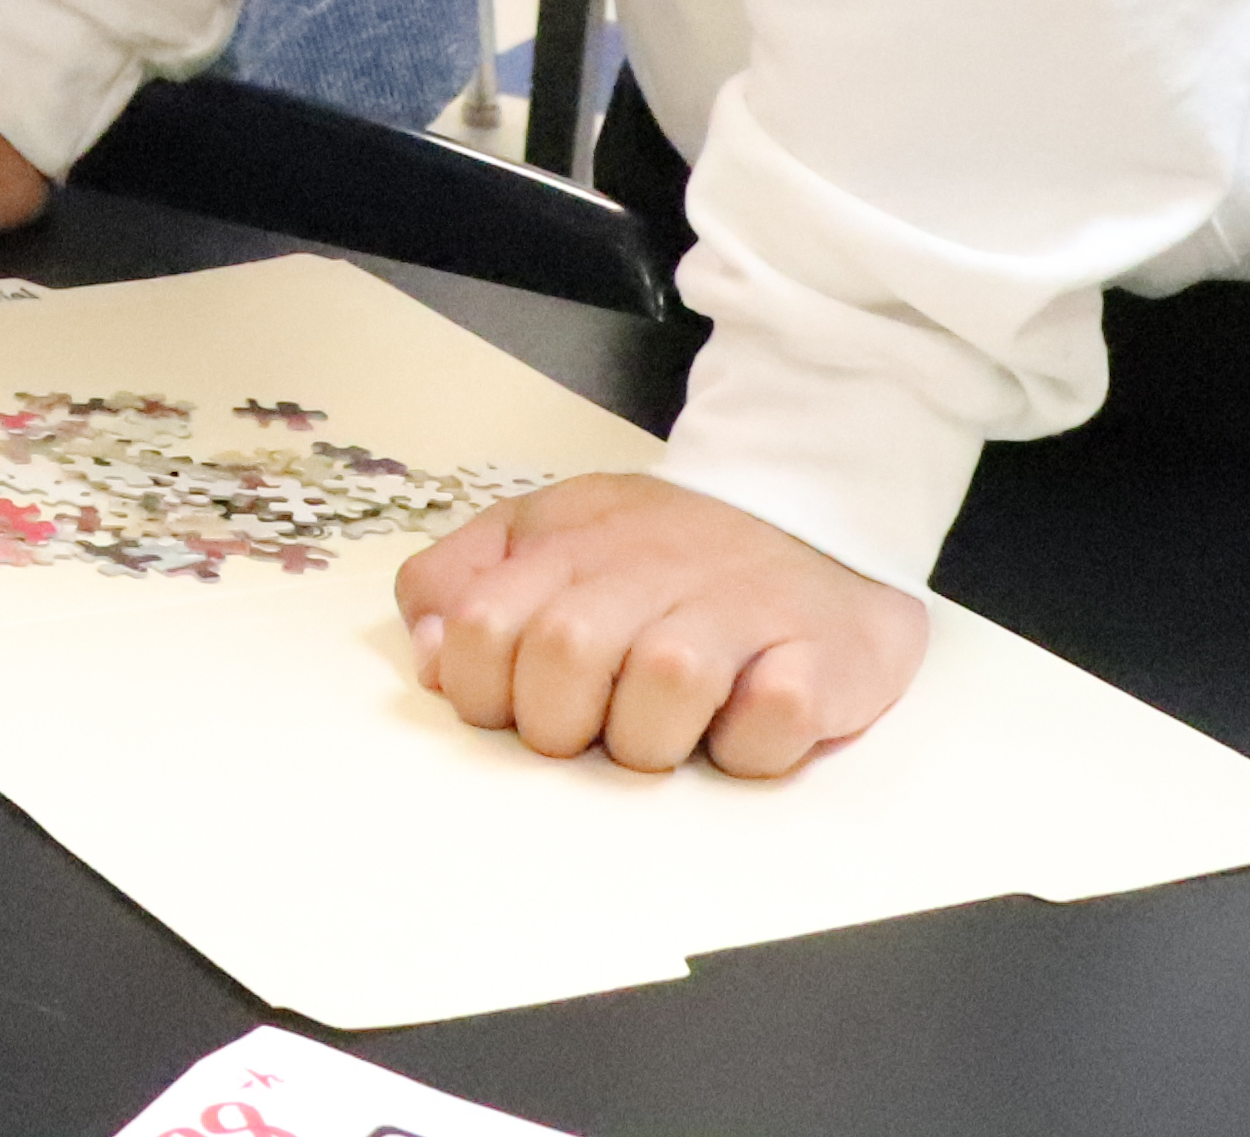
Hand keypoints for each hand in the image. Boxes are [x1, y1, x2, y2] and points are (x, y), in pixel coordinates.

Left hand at [392, 471, 929, 779]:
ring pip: (665, 686)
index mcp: (569, 544)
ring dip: (656, 738)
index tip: (516, 705)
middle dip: (563, 723)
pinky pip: (767, 723)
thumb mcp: (546, 532)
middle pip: (565, 656)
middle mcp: (651, 569)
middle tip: (595, 728)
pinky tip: (744, 723)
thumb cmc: (666, 547)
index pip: (480, 628)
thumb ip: (465, 581)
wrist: (817, 504)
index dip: (482, 690)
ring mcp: (740, 610)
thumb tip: (427, 655)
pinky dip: (750, 746)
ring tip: (671, 729)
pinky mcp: (821, 657)